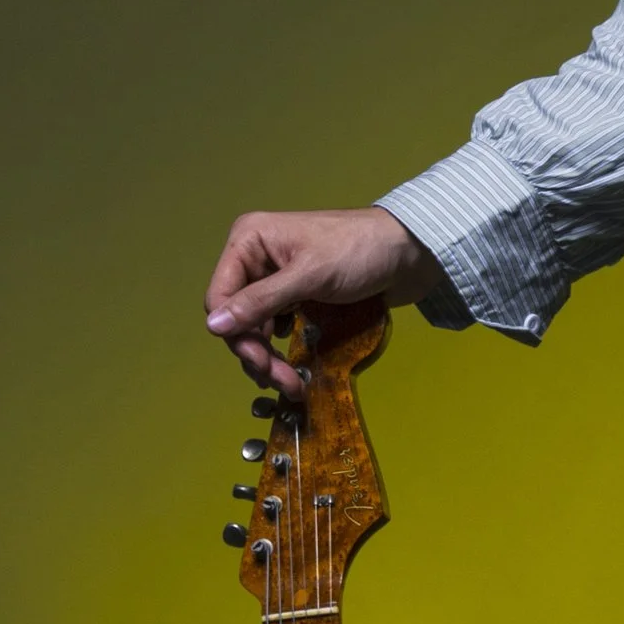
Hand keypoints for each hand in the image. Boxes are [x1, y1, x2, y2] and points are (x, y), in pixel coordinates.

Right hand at [204, 205, 439, 394]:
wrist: (409, 251)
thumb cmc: (361, 251)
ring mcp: (275, 277)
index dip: (234, 334)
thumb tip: (214, 326)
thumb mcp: (309, 275)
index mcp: (249, 240)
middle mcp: (256, 257)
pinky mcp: (295, 295)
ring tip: (290, 383)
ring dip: (266, 358)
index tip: (259, 364)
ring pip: (254, 327)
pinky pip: (275, 328)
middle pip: (236, 316)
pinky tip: (292, 367)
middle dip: (255, 352)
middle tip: (280, 382)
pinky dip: (280, 350)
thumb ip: (261, 301)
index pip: (220, 296)